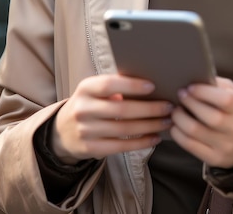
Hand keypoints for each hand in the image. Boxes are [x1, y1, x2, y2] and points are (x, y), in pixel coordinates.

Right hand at [51, 74, 173, 163]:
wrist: (62, 130)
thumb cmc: (89, 103)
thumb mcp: (94, 90)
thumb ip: (114, 85)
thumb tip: (149, 83)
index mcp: (86, 88)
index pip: (109, 85)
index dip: (131, 85)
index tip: (153, 86)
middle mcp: (83, 109)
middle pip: (121, 109)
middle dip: (149, 109)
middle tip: (169, 107)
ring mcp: (85, 130)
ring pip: (124, 129)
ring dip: (149, 126)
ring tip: (167, 122)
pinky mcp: (90, 149)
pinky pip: (120, 146)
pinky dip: (140, 142)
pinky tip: (155, 138)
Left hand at [169, 77, 232, 167]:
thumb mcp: (232, 93)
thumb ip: (216, 85)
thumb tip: (193, 78)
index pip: (224, 100)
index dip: (204, 92)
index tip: (190, 87)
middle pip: (208, 116)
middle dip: (189, 103)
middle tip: (180, 95)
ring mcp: (225, 146)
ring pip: (195, 131)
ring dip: (179, 118)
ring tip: (176, 110)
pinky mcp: (214, 158)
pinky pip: (190, 145)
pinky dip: (178, 133)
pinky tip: (176, 125)